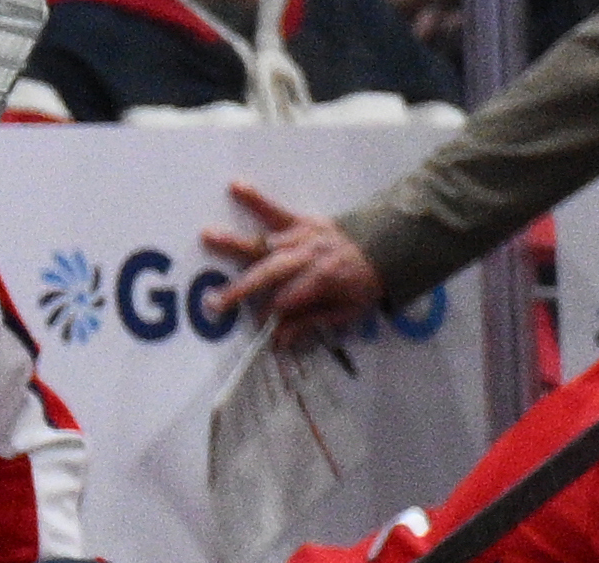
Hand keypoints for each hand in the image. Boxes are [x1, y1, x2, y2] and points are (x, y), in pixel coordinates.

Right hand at [202, 182, 385, 337]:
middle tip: (214, 302)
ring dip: (234, 241)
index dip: (269, 316)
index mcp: (323, 279)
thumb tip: (278, 339)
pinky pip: (276, 211)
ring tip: (207, 235)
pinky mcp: (302, 221)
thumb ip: (310, 322)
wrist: (391, 243)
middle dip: (241, 288)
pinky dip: (256, 199)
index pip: (285, 301)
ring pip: (264, 242)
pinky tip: (236, 186)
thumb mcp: (346, 311)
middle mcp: (309, 255)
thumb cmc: (366, 282)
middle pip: (269, 273)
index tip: (260, 328)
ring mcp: (303, 236)